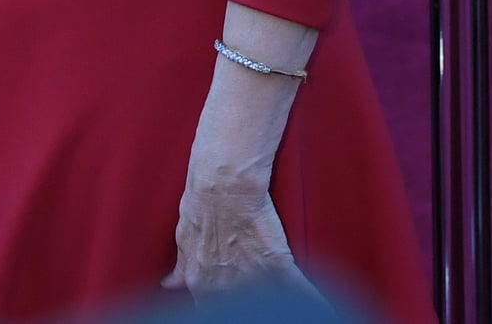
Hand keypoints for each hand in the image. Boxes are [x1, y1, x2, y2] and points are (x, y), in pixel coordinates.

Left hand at [161, 169, 323, 301]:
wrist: (224, 181)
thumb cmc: (201, 204)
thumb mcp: (184, 237)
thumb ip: (182, 267)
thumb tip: (170, 284)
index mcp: (199, 281)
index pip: (207, 311)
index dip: (219, 310)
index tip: (229, 307)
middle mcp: (223, 286)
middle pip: (238, 309)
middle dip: (249, 305)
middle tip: (256, 301)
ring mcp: (251, 277)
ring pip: (268, 303)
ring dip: (276, 301)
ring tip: (285, 306)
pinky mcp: (278, 264)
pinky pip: (298, 290)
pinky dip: (312, 300)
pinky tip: (321, 309)